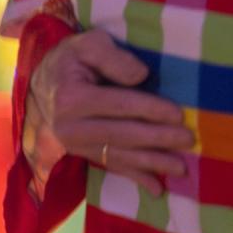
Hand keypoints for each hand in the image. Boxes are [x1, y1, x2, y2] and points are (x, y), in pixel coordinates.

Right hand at [28, 29, 192, 194]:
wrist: (43, 83)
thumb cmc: (73, 58)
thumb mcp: (87, 44)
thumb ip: (111, 56)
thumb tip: (140, 75)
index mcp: (72, 98)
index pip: (119, 105)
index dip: (150, 109)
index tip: (178, 114)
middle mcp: (70, 127)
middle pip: (121, 134)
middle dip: (157, 139)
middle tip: (188, 140)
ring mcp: (75, 145)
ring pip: (119, 156)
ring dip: (152, 164)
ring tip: (181, 168)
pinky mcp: (82, 154)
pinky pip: (112, 167)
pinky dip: (136, 178)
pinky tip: (157, 189)